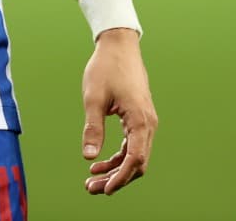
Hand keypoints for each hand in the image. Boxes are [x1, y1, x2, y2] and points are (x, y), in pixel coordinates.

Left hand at [80, 28, 156, 195]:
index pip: (135, 159)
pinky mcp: (139, 117)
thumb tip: (88, 157)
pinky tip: (99, 162)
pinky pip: (132, 144)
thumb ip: (92, 128)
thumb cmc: (106, 68)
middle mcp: (148, 123)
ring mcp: (145, 121)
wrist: (119, 45)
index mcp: (140, 119)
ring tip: (92, 181)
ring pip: (135, 155)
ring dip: (116, 170)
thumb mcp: (93, 98)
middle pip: (137, 162)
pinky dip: (118, 157)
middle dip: (116, 179)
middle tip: (91, 189)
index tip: (104, 189)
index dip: (121, 177)